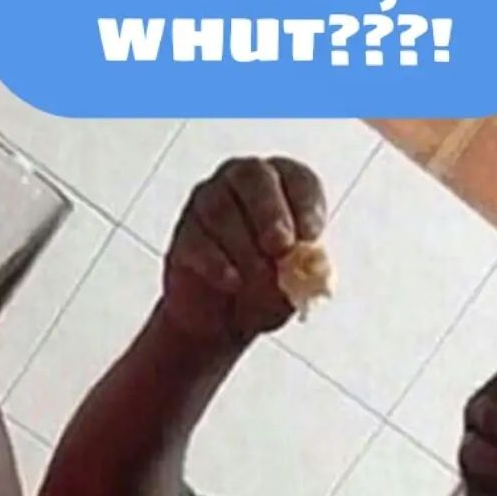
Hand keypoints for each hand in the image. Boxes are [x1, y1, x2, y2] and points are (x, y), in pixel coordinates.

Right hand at [161, 156, 325, 344]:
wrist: (223, 319)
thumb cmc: (267, 288)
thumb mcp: (296, 285)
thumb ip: (304, 271)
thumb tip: (309, 263)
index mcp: (283, 186)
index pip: (297, 178)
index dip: (306, 203)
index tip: (311, 235)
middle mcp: (242, 183)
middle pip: (252, 176)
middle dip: (270, 211)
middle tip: (281, 245)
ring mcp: (207, 203)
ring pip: (220, 207)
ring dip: (244, 245)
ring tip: (260, 277)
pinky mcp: (185, 234)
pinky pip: (196, 238)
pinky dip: (216, 262)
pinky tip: (232, 282)